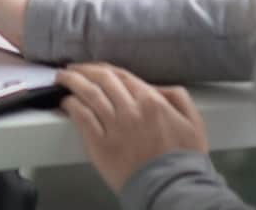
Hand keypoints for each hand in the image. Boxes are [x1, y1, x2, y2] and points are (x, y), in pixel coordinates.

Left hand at [57, 63, 208, 192]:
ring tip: (62, 77)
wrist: (171, 188)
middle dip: (84, 70)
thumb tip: (158, 88)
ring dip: (72, 82)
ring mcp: (114, 126)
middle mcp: (130, 109)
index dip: (103, 68)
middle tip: (72, 68)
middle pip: (101, 80)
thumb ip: (178, 97)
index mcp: (151, 100)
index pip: (121, 75)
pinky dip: (72, 105)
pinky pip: (82, 117)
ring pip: (89, 94)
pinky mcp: (101, 144)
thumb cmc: (183, 159)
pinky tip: (66, 101)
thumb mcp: (193, 122)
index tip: (93, 68)